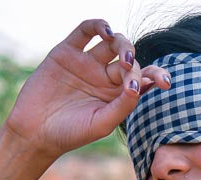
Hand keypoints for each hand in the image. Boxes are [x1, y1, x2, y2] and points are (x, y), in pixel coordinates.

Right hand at [3, 18, 170, 160]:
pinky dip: (97, 25)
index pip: (141, 78)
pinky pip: (85, 31)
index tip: (164, 82)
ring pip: (110, 42)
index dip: (155, 75)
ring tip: (121, 55)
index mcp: (116, 95)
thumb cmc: (71, 133)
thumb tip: (138, 84)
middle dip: (133, 60)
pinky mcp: (67, 51)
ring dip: (121, 43)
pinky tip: (105, 31)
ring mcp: (86, 63)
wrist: (35, 131)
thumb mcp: (102, 123)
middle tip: (129, 69)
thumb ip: (123, 105)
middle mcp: (104, 76)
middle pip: (128, 58)